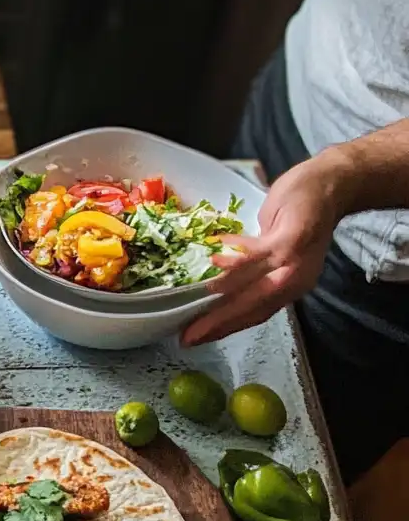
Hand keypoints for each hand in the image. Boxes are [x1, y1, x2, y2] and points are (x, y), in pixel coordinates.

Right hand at [181, 155, 351, 345]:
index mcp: (291, 285)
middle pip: (253, 308)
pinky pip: (258, 255)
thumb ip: (256, 267)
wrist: (331, 183)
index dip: (225, 327)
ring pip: (254, 287)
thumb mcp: (278, 248)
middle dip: (219, 323)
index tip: (196, 337)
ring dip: (223, 299)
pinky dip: (235, 261)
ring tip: (194, 307)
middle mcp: (296, 280)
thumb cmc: (298, 215)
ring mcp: (294, 261)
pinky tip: (213, 261)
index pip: (256, 314)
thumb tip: (223, 281)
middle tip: (189, 335)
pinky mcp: (291, 239)